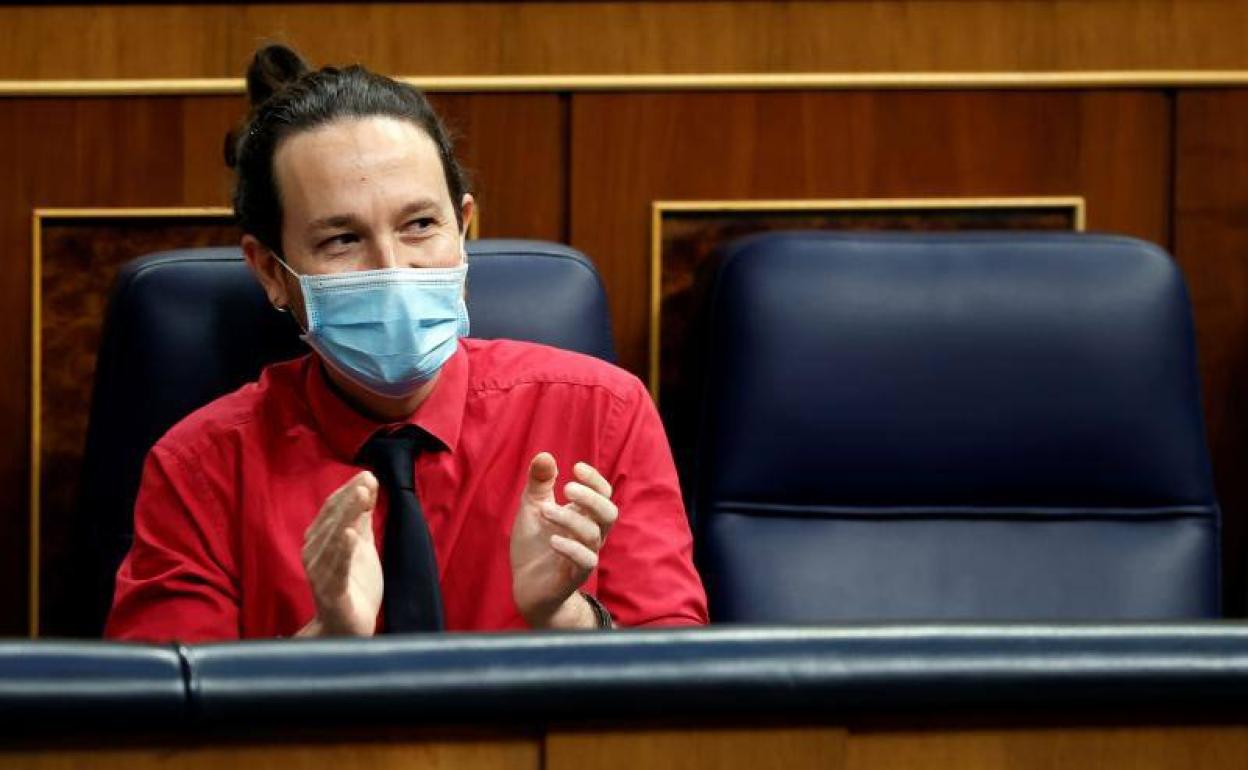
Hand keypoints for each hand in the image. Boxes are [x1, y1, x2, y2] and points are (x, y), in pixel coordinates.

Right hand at [298, 471, 382, 635]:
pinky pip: (336, 569)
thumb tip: (368, 483)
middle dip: (349, 499)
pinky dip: (343, 551)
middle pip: (332, 521)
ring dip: (347, 516)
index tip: (368, 475)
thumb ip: (361, 516)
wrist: (349, 627)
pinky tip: (351, 535)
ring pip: (334, 540)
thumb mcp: (361, 544)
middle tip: (367, 480)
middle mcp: (313, 554)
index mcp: (319, 540)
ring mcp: (320, 574)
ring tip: (362, 497)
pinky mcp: (331, 593)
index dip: (348, 492)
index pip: (332, 510)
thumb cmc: (353, 584)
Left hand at [510, 453, 617, 628]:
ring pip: (593, 534)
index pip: (603, 494)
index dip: (595, 480)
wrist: (526, 586)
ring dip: (569, 519)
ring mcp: (585, 555)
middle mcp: (590, 534)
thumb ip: (539, 483)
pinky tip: (552, 540)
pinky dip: (571, 548)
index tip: (575, 467)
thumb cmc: (534, 545)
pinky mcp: (575, 575)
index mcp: (584, 516)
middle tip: (566, 489)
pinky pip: (585, 561)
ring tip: (544, 511)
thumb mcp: (532, 508)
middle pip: (609, 512)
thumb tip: (545, 455)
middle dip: (591, 498)